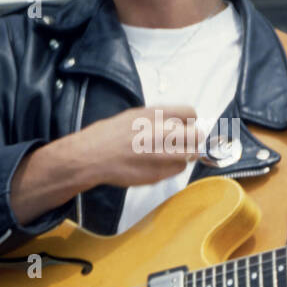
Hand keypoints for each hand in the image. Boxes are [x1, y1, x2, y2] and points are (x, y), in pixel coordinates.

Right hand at [79, 105, 206, 188]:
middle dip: (193, 139)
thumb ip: (158, 119)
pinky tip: (158, 165)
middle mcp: (160, 133)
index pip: (190, 113)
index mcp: (154, 115)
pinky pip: (178, 170)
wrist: (90, 157)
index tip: (186, 126)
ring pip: (190, 154)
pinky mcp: (157, 173)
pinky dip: (173, 168)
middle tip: (185, 143)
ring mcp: (160, 154)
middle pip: (196, 135)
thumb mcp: (134, 115)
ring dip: (184, 155)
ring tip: (169, 155)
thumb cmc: (108, 136)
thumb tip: (178, 124)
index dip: (190, 121)